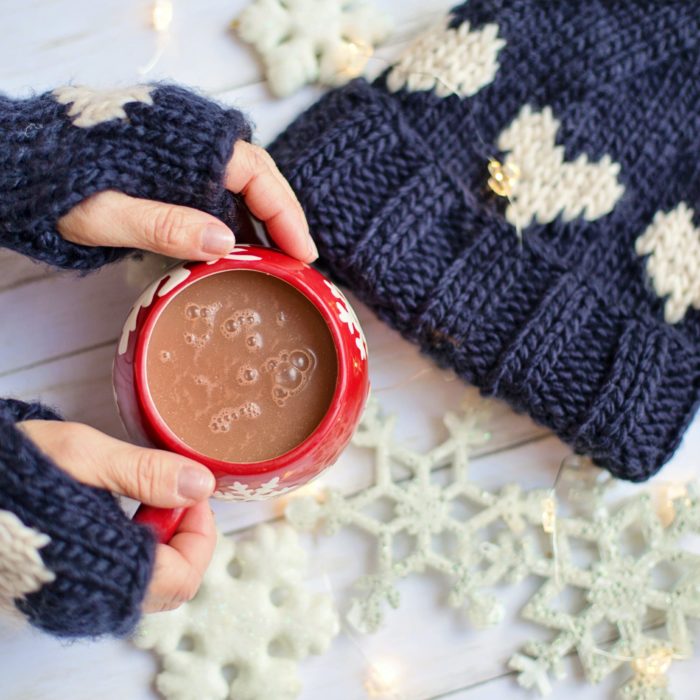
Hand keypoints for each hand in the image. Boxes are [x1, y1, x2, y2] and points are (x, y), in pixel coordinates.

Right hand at [17, 420, 216, 612]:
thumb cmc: (9, 471)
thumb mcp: (81, 455)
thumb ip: (145, 473)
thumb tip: (201, 485)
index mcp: (96, 567)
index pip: (181, 577)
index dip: (201, 534)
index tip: (194, 493)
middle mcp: (83, 598)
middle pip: (166, 586)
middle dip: (183, 537)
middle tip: (173, 492)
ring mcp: (65, 601)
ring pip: (140, 585)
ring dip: (158, 543)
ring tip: (143, 497)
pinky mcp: (50, 593)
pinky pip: (110, 582)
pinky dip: (129, 550)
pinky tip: (114, 514)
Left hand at [57, 141, 316, 262]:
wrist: (27, 169)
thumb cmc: (62, 186)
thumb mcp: (109, 212)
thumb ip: (166, 225)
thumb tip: (226, 243)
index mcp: (188, 144)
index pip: (258, 176)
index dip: (287, 216)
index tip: (304, 254)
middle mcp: (193, 145)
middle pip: (258, 179)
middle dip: (282, 220)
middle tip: (299, 262)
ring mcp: (185, 159)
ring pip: (239, 189)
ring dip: (260, 224)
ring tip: (276, 262)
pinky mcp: (173, 176)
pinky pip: (216, 197)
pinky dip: (232, 224)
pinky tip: (236, 251)